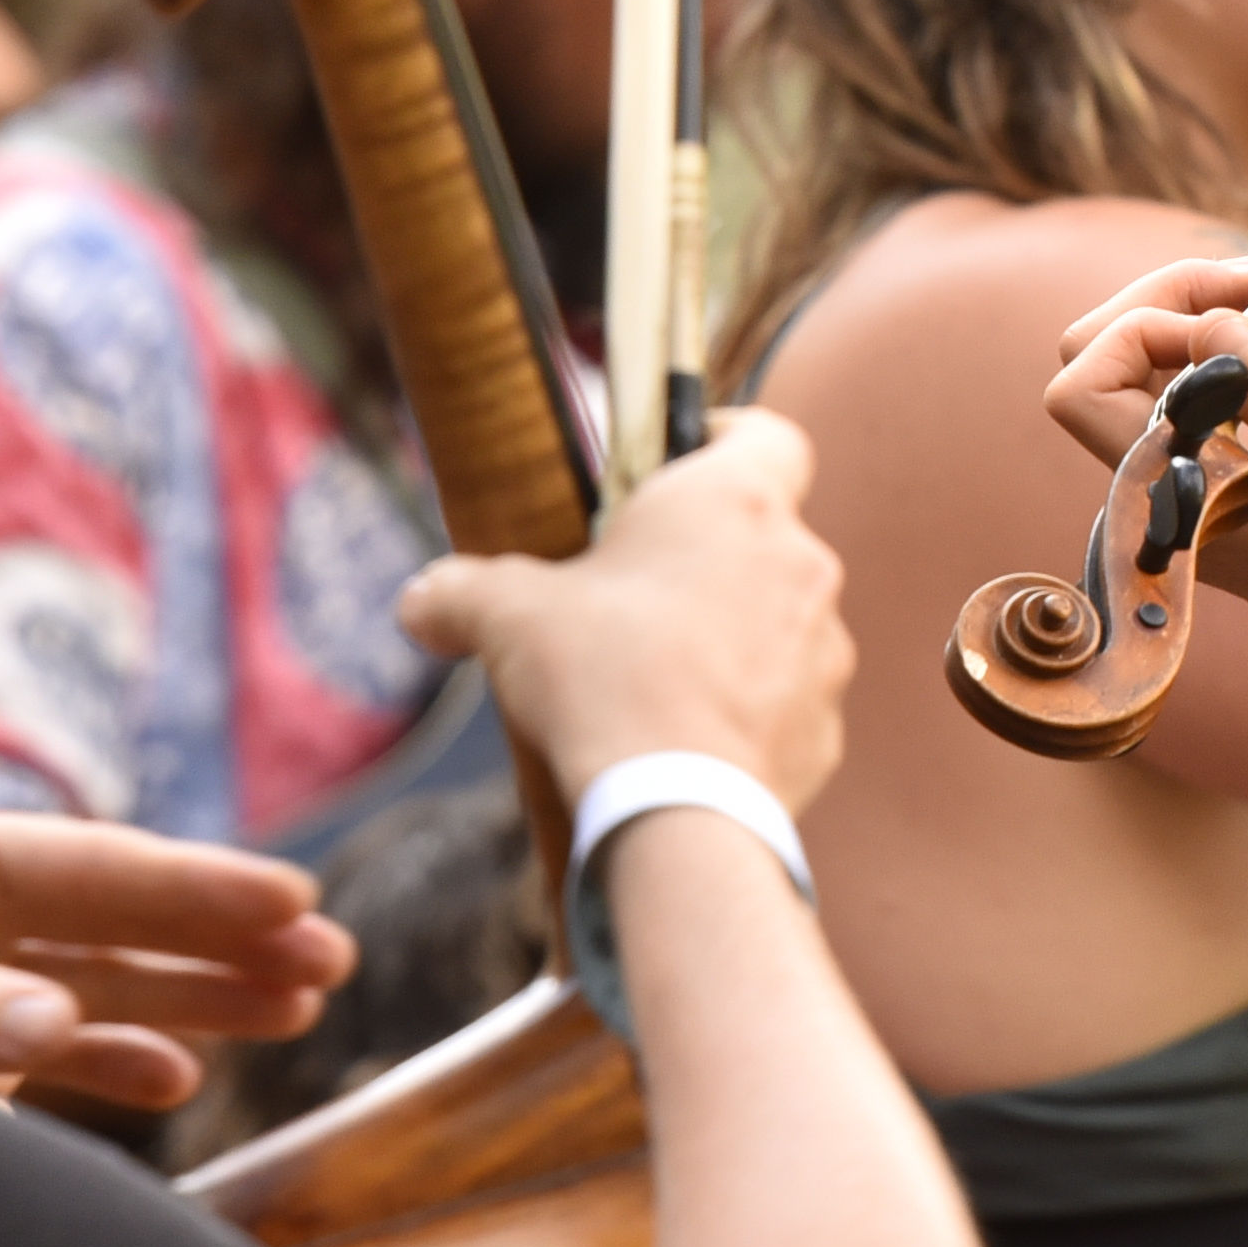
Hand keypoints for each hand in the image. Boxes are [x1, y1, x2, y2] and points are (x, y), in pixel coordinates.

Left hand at [0, 806, 352, 1107]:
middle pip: (108, 917)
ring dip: (186, 995)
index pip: (84, 866)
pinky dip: (103, 1057)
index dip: (195, 887)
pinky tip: (171, 1077)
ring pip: (89, 978)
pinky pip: (35, 1043)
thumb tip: (58, 1020)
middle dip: (218, 937)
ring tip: (292, 1008)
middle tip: (329, 958)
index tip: (294, 900)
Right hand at [403, 409, 851, 814]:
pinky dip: (742, 716)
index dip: (722, 440)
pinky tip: (683, 744)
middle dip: (698, 563)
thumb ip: (462, 591)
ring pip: (775, 625)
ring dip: (725, 641)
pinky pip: (784, 706)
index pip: (768, 434)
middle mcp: (800, 562)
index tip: (672, 468)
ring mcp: (825, 648)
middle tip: (627, 600)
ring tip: (651, 683)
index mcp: (736, 501)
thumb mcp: (507, 617)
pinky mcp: (825, 727)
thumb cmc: (600, 682)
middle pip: (757, 539)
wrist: (675, 812)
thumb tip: (421, 601)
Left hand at [1037, 278, 1247, 729]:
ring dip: (1202, 317)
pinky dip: (1227, 351)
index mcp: (1189, 513)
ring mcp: (1196, 506)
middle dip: (1171, 300)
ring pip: (1140, 382)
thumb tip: (1207, 327)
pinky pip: (1187, 405)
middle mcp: (1171, 513)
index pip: (1083, 390)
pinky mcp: (1229, 497)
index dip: (1146, 322)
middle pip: (1098, 371)